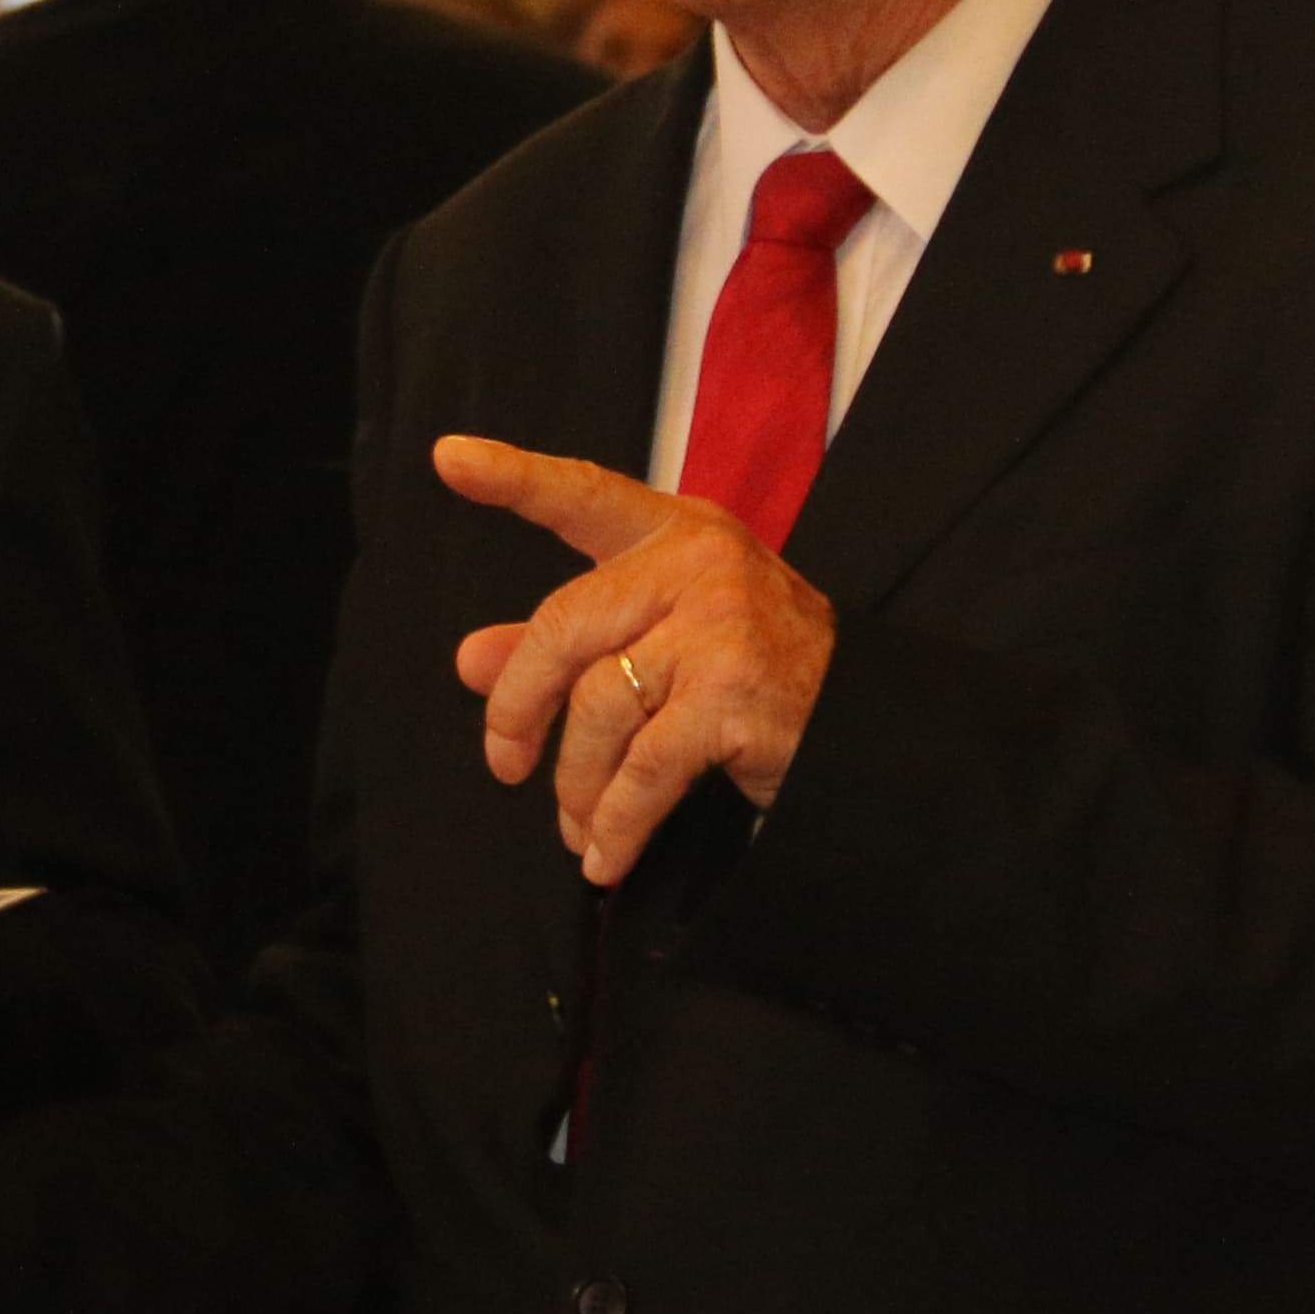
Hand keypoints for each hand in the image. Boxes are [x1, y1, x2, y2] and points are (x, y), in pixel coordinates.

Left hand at [435, 435, 834, 886]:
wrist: (865, 724)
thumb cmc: (756, 671)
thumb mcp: (666, 635)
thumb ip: (566, 644)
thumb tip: (471, 661)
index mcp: (676, 532)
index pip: (586, 494)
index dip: (516, 478)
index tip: (449, 458)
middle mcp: (698, 563)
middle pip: (564, 627)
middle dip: (520, 708)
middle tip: (504, 764)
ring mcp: (721, 625)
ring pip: (599, 705)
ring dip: (576, 783)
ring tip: (578, 826)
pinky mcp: (735, 694)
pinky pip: (643, 768)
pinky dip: (615, 823)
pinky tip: (605, 854)